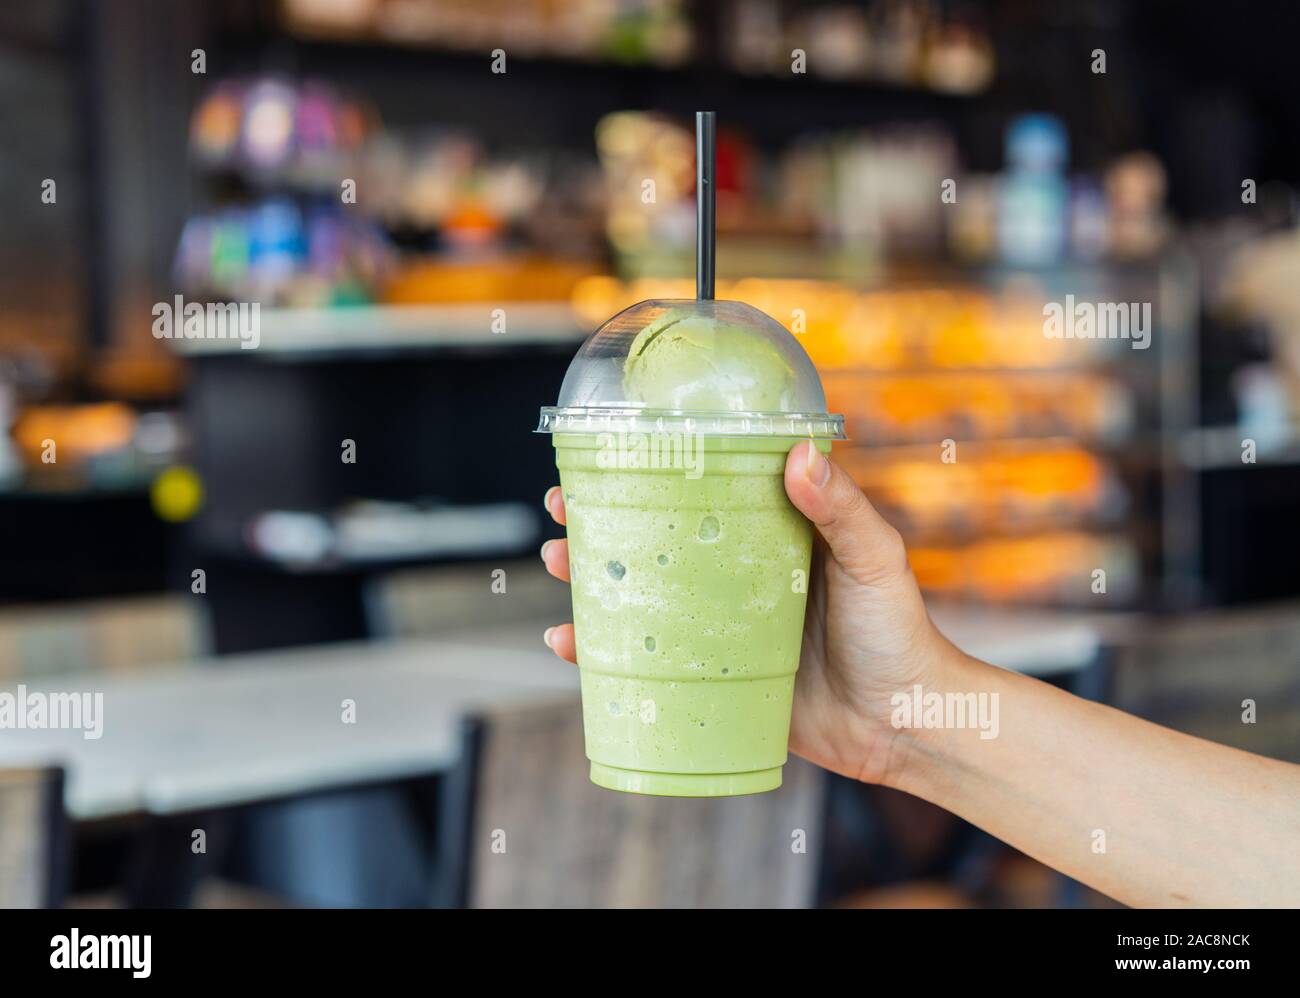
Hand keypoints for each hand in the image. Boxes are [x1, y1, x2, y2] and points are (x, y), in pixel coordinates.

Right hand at [540, 441, 951, 786]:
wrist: (906, 724)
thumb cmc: (899, 633)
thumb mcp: (874, 560)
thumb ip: (841, 509)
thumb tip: (799, 454)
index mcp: (770, 537)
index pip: (702, 495)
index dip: (654, 474)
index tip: (611, 455)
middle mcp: (737, 578)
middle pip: (657, 543)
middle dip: (602, 525)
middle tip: (563, 511)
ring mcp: (719, 629)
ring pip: (642, 599)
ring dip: (592, 581)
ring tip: (559, 564)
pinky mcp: (713, 678)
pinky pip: (648, 662)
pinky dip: (604, 656)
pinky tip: (570, 644)